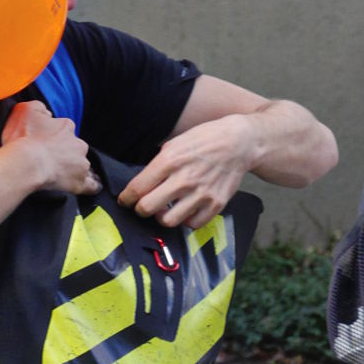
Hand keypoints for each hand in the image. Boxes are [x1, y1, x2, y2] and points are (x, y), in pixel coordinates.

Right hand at [1, 101, 100, 195]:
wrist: (26, 164)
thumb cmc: (23, 138)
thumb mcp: (24, 110)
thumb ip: (38, 107)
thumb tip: (46, 114)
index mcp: (66, 126)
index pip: (64, 129)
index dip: (53, 136)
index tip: (43, 142)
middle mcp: (78, 144)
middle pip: (73, 147)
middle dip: (64, 152)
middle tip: (48, 159)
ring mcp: (81, 164)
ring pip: (81, 164)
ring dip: (73, 168)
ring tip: (60, 175)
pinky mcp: (80, 182)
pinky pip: (90, 185)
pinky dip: (90, 185)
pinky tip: (86, 186)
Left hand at [117, 114, 252, 228]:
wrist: (239, 142)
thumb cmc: (204, 139)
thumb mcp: (174, 143)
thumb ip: (158, 163)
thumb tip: (141, 182)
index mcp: (169, 160)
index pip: (137, 188)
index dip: (126, 198)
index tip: (125, 200)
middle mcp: (183, 179)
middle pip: (147, 207)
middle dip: (139, 209)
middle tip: (141, 206)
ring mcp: (201, 193)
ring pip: (168, 220)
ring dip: (161, 217)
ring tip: (162, 210)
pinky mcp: (216, 204)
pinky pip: (192, 224)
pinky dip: (184, 220)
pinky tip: (183, 211)